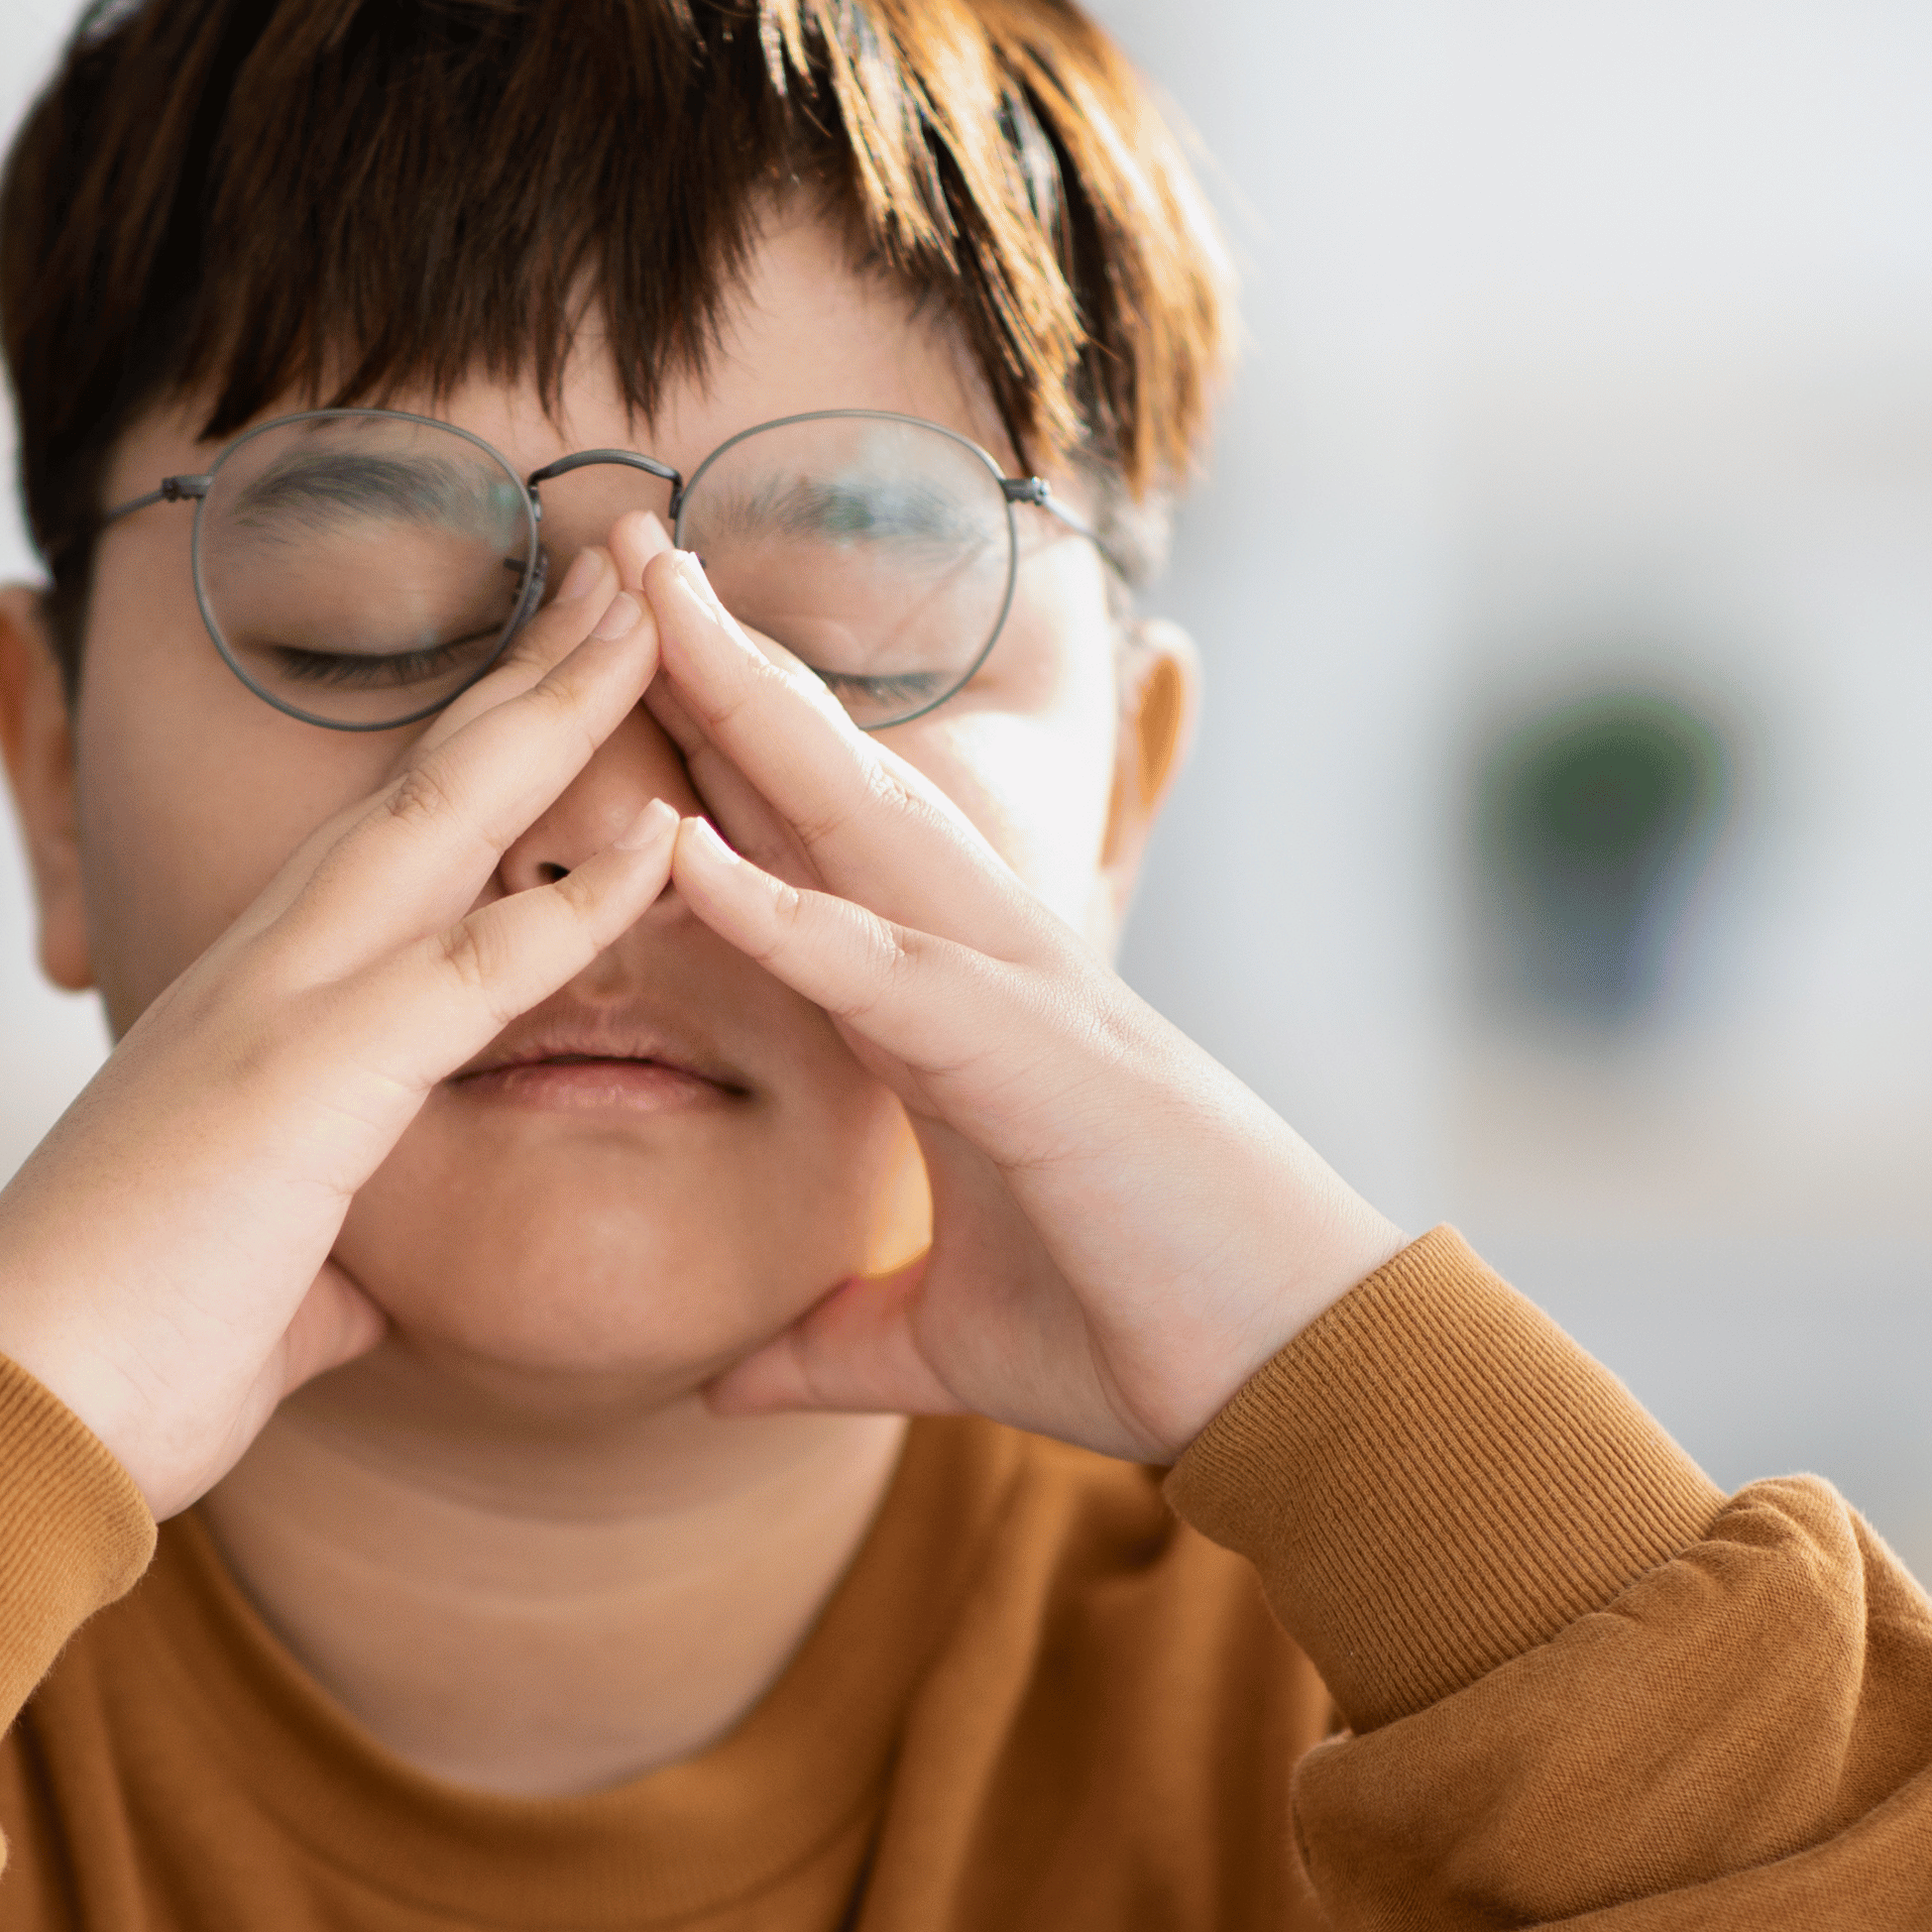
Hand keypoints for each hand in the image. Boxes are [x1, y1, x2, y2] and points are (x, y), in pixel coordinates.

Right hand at [0, 563, 674, 1514]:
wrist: (5, 1418)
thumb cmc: (124, 1363)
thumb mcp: (259, 1288)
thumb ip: (323, 1252)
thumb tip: (359, 1277)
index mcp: (253, 1011)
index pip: (397, 846)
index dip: (491, 747)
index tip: (574, 661)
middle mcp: (259, 975)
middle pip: (425, 783)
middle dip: (534, 664)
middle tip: (632, 555)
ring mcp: (274, 1012)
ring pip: (443, 822)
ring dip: (558, 712)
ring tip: (658, 609)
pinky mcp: (301, 1085)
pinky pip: (467, 973)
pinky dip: (570, 903)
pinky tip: (663, 840)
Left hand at [637, 542, 1401, 1462]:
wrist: (1304, 1386)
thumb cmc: (1150, 1337)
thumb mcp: (944, 1343)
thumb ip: (833, 1341)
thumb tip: (728, 1379)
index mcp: (960, 1013)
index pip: (823, 855)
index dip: (726, 755)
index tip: (631, 663)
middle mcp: (990, 969)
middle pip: (836, 787)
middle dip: (731, 667)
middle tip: (628, 545)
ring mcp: (1022, 1000)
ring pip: (864, 827)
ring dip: (751, 719)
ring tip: (652, 609)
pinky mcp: (1037, 1068)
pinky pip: (887, 975)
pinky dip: (786, 914)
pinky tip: (686, 853)